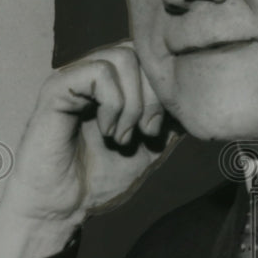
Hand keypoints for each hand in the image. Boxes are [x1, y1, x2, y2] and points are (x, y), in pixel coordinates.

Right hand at [0, 43, 179, 257]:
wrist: (63, 206)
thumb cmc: (100, 178)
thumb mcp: (150, 147)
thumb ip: (172, 121)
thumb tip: (200, 99)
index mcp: (116, 83)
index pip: (154, 56)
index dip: (167, 88)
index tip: (162, 128)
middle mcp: (95, 72)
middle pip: (142, 50)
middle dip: (156, 94)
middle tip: (147, 132)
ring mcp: (75, 76)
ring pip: (123, 56)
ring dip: (134, 102)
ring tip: (124, 136)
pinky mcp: (57, 87)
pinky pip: (99, 73)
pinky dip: (113, 104)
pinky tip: (107, 131)